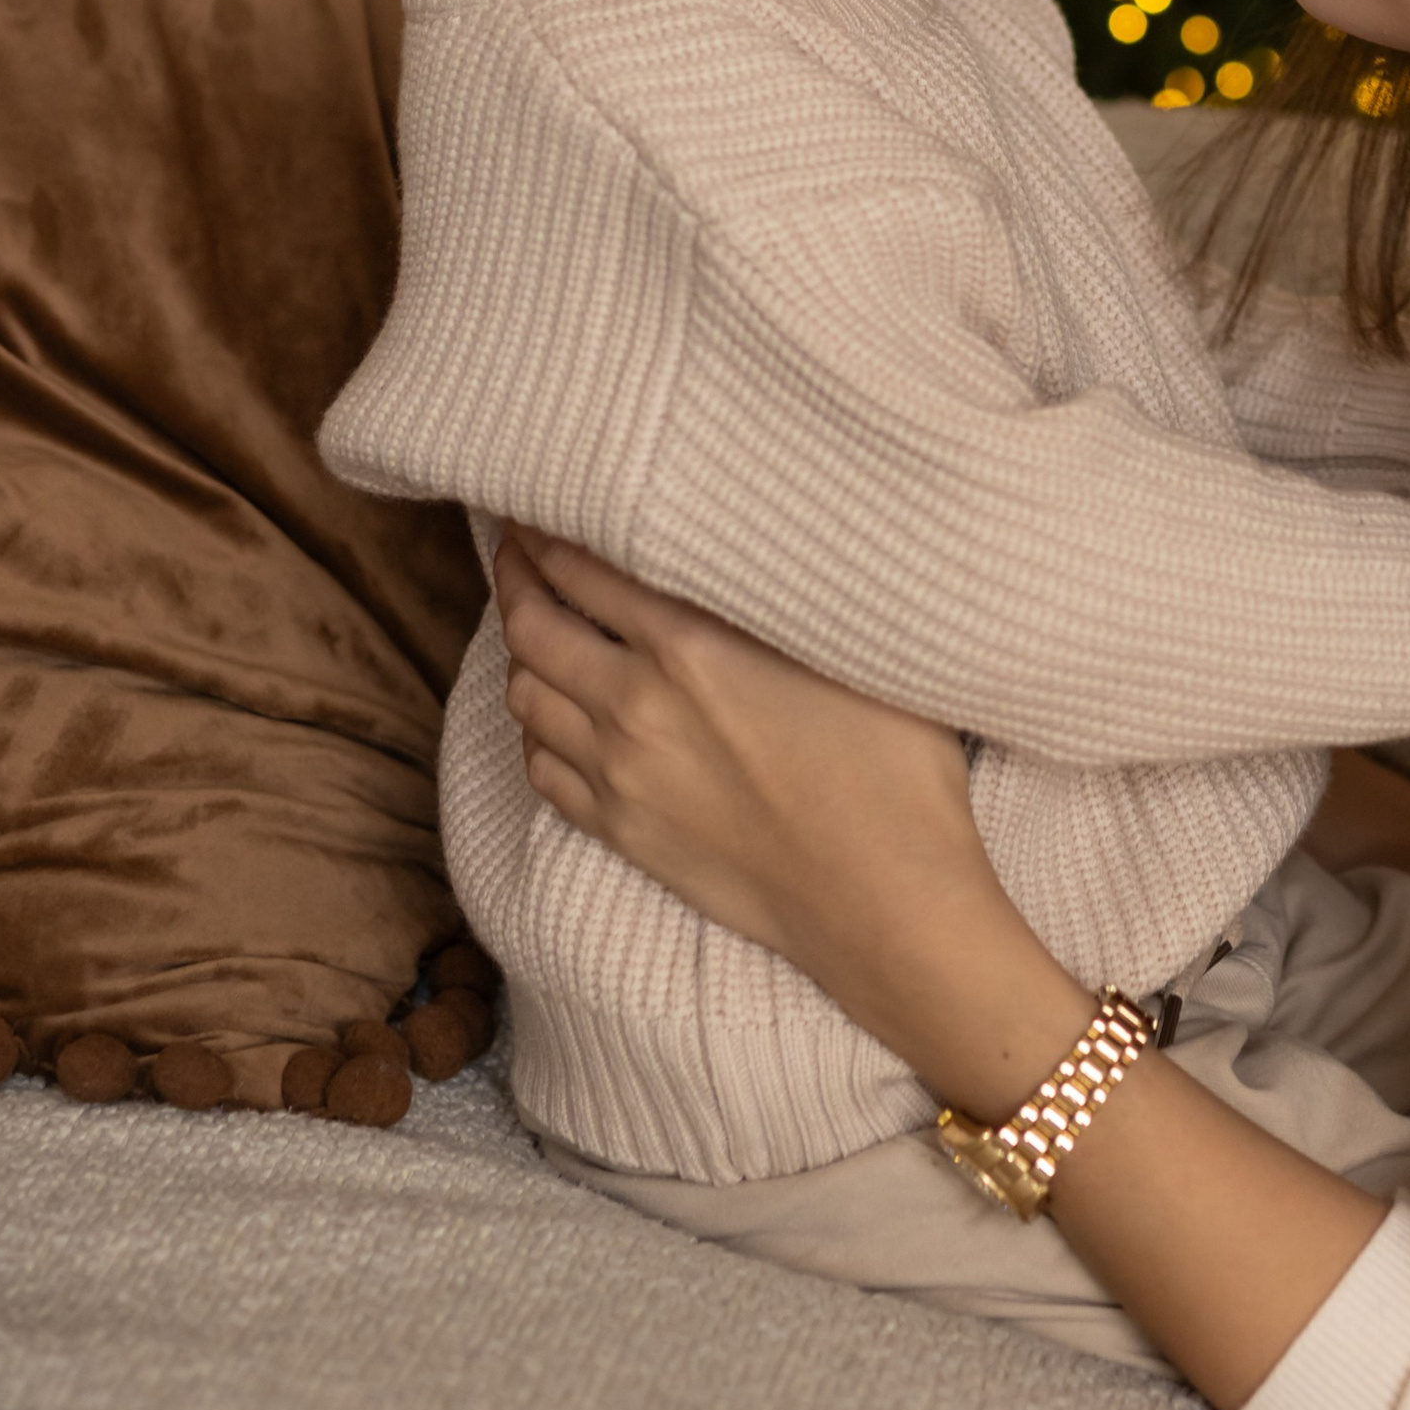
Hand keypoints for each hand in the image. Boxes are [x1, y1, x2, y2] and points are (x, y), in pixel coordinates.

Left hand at [495, 533, 1064, 1104]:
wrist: (884, 901)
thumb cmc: (893, 770)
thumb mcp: (849, 650)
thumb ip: (779, 597)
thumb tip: (747, 551)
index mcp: (691, 645)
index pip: (582, 569)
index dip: (547, 532)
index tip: (537, 508)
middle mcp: (636, 705)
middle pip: (534, 625)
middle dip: (517, 578)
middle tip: (517, 549)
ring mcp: (620, 775)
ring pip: (526, 696)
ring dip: (522, 652)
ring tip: (534, 623)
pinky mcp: (622, 832)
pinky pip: (542, 768)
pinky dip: (534, 728)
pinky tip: (553, 711)